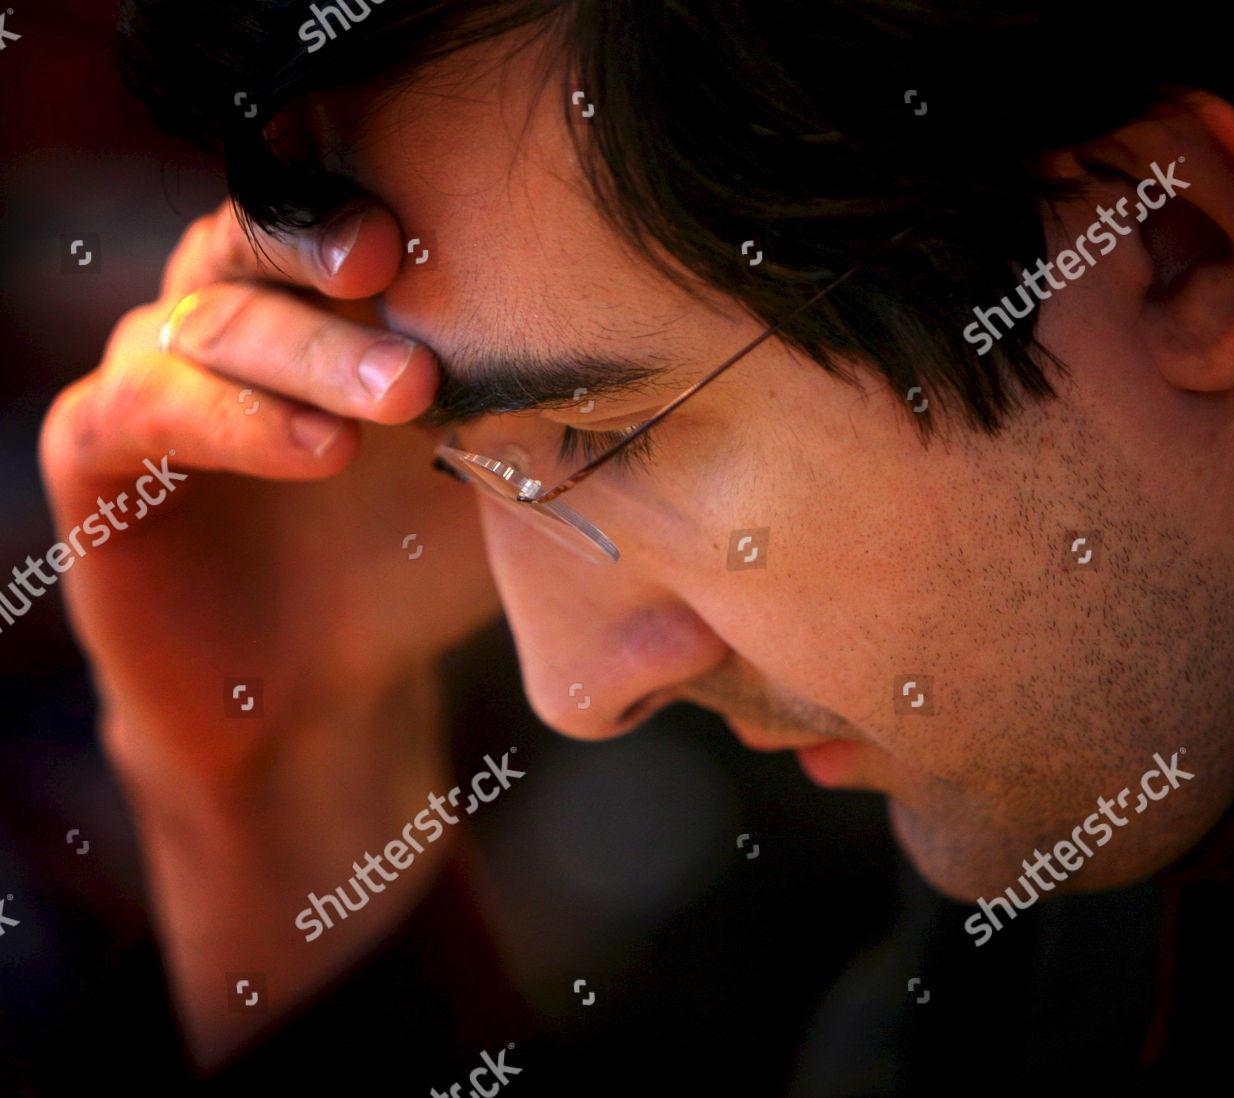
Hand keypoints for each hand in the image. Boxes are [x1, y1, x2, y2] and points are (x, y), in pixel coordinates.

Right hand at [38, 196, 500, 1064]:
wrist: (319, 692)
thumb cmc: (414, 563)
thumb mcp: (489, 471)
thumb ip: (530, 401)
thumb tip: (649, 353)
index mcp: (319, 301)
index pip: (334, 210)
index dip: (385, 197)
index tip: (466, 214)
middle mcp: (229, 313)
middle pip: (259, 237)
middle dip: (334, 249)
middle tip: (406, 272)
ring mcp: (155, 373)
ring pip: (210, 320)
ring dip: (306, 348)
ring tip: (405, 392)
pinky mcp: (95, 453)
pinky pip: (143, 410)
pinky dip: (232, 420)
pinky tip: (321, 450)